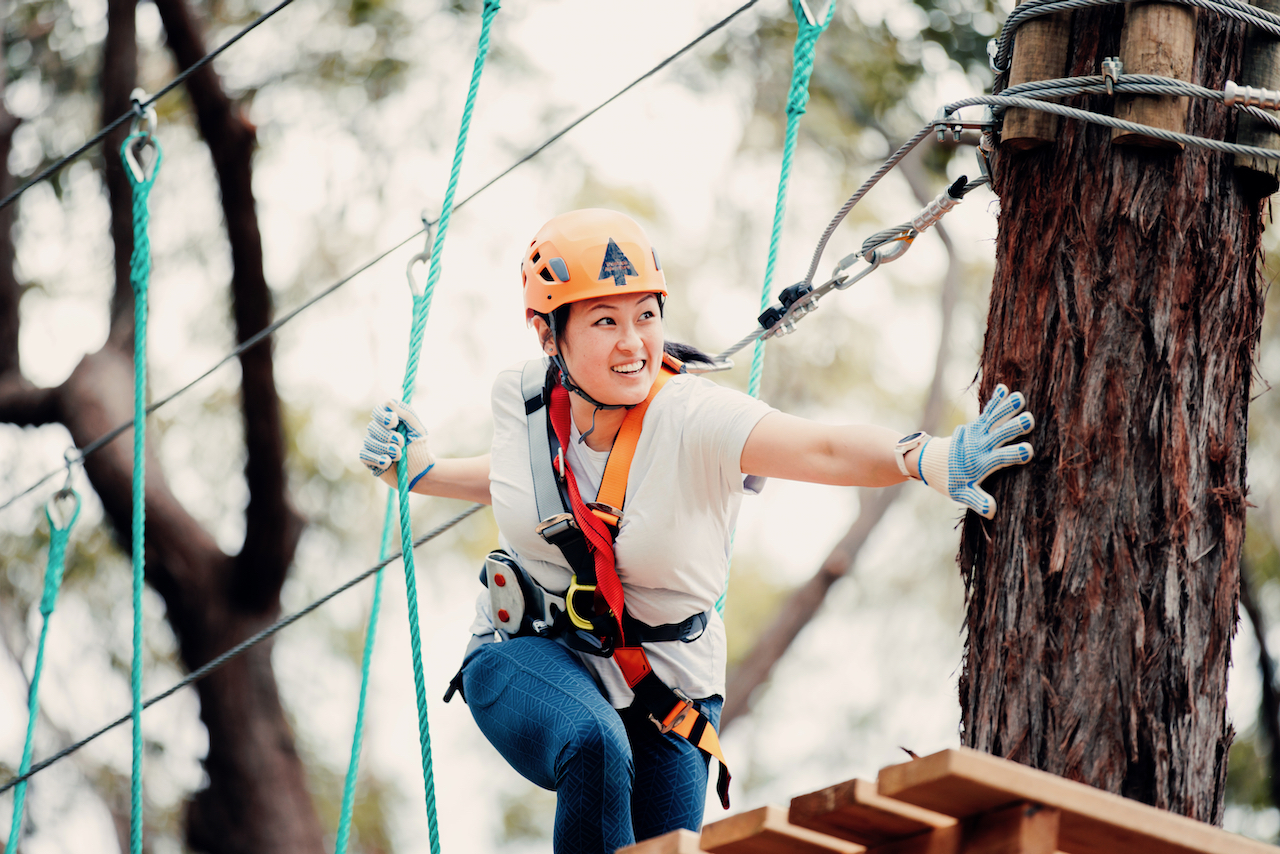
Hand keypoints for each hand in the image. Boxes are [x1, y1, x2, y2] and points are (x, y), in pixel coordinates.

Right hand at [359, 400, 435, 489]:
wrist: (420, 471)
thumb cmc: (419, 448)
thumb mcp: (417, 429)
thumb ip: (406, 414)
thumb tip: (388, 403)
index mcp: (390, 421)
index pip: (378, 411)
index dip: (383, 416)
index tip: (394, 422)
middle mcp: (379, 431)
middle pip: (372, 427)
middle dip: (388, 436)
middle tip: (401, 443)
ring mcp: (372, 445)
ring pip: (368, 441)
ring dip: (385, 448)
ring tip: (398, 455)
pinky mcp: (369, 459)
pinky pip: (364, 454)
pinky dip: (377, 458)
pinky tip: (387, 462)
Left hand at [919, 384, 1033, 518]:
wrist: (930, 462)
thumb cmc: (951, 480)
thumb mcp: (961, 494)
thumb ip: (977, 501)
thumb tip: (992, 511)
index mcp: (980, 464)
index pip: (999, 459)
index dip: (1013, 455)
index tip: (1028, 451)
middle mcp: (979, 446)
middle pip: (998, 436)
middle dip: (1013, 428)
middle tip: (1029, 420)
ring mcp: (976, 434)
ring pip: (993, 420)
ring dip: (1005, 408)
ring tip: (1020, 397)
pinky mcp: (975, 425)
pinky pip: (986, 412)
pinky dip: (994, 401)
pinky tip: (1003, 388)